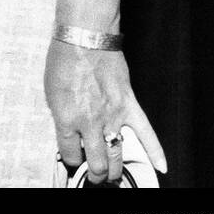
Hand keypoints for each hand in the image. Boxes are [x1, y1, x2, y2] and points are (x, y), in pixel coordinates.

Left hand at [45, 41, 166, 183]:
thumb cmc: (64, 59)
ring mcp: (112, 117)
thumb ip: (61, 116)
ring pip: (118, 156)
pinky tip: (161, 167)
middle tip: (95, 176)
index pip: (70, 154)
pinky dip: (156, 152)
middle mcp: (90, 122)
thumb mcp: (51, 91)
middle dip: (95, 175)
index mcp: (67, 118)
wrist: (85, 37)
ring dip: (115, 170)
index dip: (71, 161)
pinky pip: (146, 134)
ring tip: (112, 176)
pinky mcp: (129, 107)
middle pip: (97, 164)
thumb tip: (69, 135)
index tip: (73, 160)